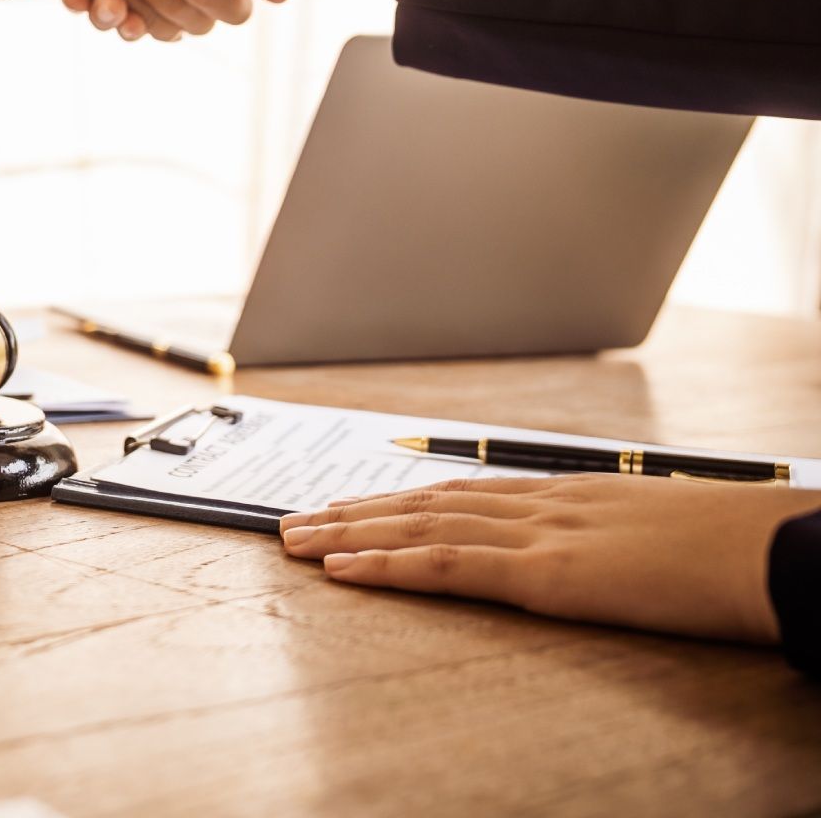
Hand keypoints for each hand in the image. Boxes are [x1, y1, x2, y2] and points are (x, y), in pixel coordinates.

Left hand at [279, 474, 820, 643]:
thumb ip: (608, 535)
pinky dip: (387, 565)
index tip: (349, 504)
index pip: (460, 493)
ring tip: (294, 542)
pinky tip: (343, 571)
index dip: (397, 499)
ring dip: (348, 534)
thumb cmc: (732, 546)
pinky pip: (447, 565)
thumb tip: (592, 550)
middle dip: (352, 511)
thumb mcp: (655, 531)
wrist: (776, 551)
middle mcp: (540, 503)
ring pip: (419, 526)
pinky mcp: (547, 573)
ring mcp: (540, 534)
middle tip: (292, 522)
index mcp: (566, 494)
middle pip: (423, 502)